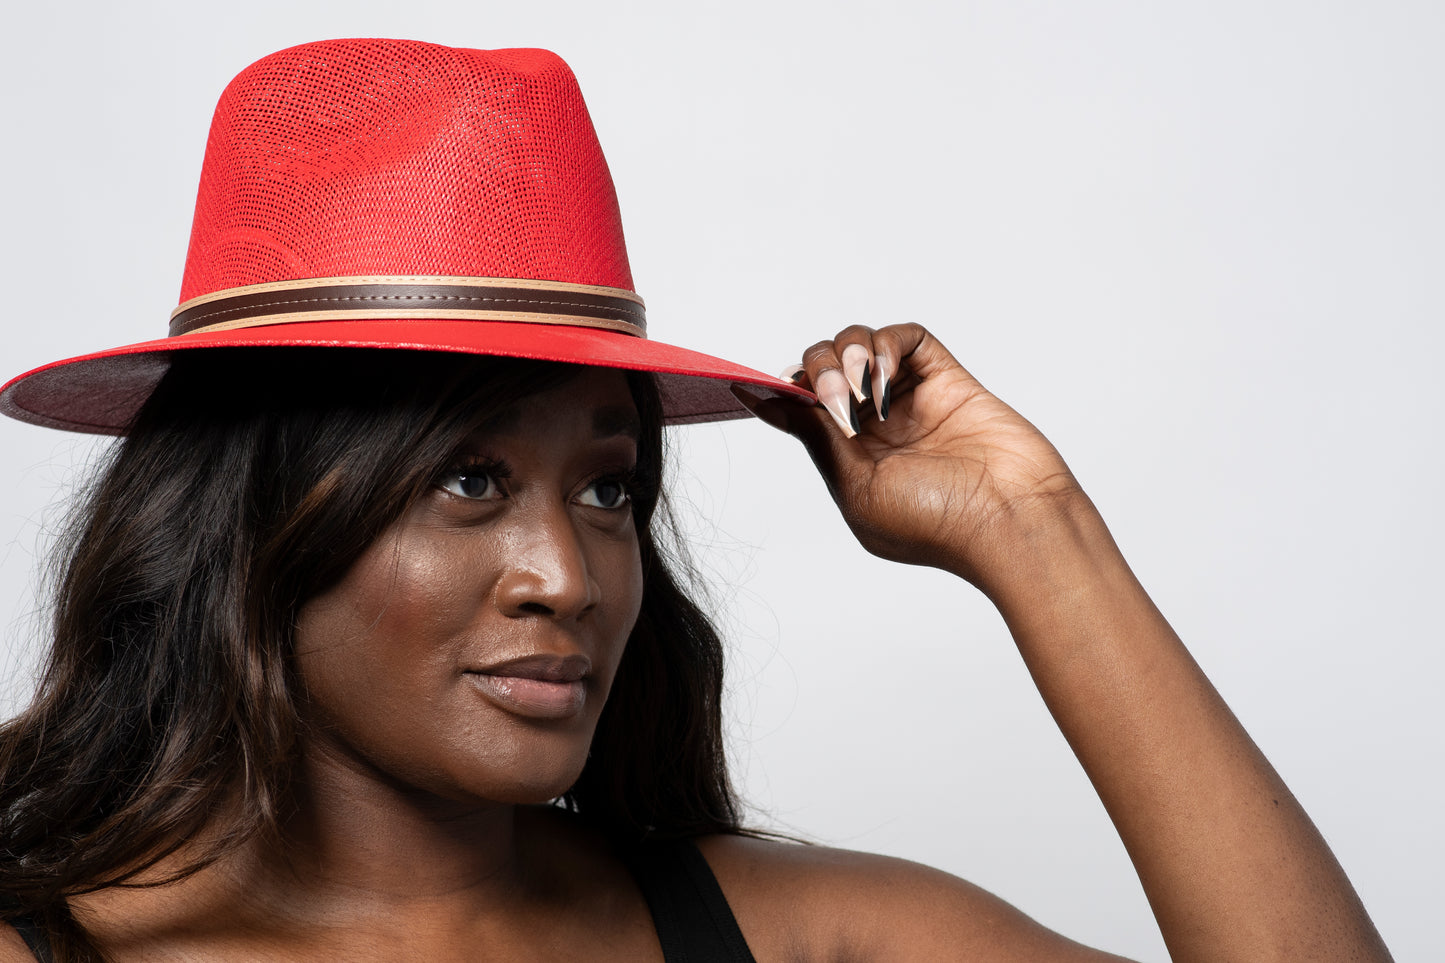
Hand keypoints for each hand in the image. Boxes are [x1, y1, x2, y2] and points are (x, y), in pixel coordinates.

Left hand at [732, 323, 1085, 583]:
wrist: (1010, 523)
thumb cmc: (937, 525)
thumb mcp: (855, 486)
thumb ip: (812, 434)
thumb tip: (760, 398)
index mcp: (850, 460)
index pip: (802, 406)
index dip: (785, 388)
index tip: (770, 384)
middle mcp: (877, 428)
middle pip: (825, 368)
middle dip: (817, 369)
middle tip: (834, 398)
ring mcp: (911, 401)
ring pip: (859, 346)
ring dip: (845, 353)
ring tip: (859, 388)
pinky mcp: (946, 379)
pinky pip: (906, 338)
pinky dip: (884, 343)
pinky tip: (882, 373)